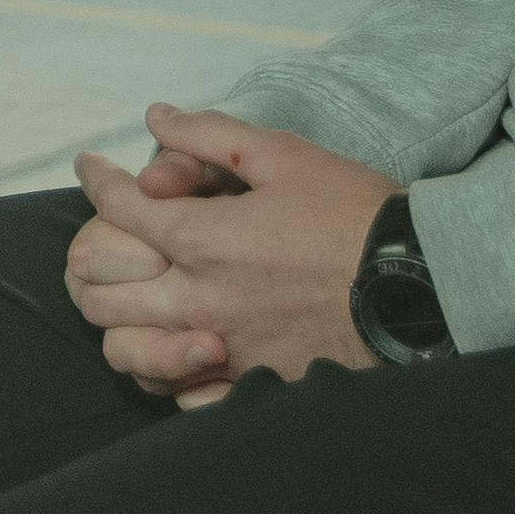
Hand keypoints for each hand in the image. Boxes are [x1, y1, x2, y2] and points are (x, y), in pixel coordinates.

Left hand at [61, 102, 393, 402]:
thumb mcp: (285, 155)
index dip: (96, 180)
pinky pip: (181, 396)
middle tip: (98, 242)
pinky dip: (166, 375)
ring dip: (117, 323)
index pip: (117, 207)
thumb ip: (211, 135)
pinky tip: (177, 348)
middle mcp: (201, 299)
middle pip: (100, 289)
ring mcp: (226, 348)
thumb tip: (155, 117)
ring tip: (130, 301)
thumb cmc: (357, 213)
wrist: (426, 283)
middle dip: (88, 257)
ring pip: (126, 351)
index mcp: (202, 239)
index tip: (90, 167)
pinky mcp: (256, 383)